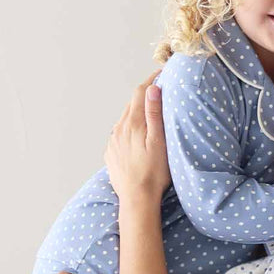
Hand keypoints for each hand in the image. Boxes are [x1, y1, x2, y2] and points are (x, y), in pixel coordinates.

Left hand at [104, 71, 169, 203]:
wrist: (136, 199)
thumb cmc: (153, 173)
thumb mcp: (159, 142)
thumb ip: (155, 114)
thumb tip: (152, 89)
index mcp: (132, 123)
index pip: (140, 92)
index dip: (151, 80)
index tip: (162, 73)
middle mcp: (119, 129)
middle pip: (131, 104)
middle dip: (144, 95)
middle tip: (159, 92)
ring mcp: (113, 142)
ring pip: (124, 120)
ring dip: (136, 114)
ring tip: (149, 116)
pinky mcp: (111, 154)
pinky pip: (119, 135)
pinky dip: (129, 130)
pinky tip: (138, 138)